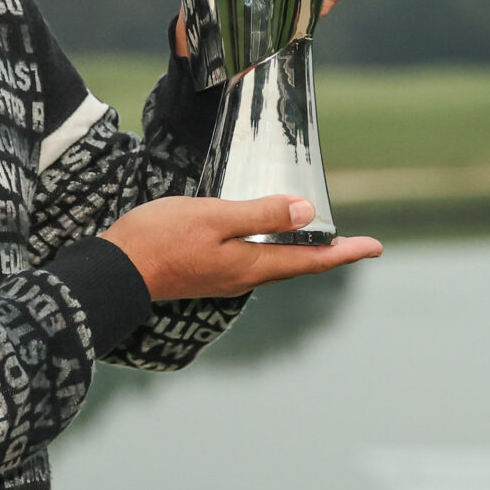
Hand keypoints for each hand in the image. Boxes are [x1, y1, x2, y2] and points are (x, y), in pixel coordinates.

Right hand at [103, 195, 381, 300]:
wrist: (114, 271)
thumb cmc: (160, 239)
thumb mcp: (214, 218)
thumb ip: (260, 216)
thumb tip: (307, 212)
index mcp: (251, 265)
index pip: (311, 260)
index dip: (345, 253)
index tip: (375, 248)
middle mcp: (243, 277)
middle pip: (297, 266)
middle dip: (329, 255)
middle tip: (356, 247)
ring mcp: (224, 278)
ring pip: (275, 265)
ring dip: (302, 254)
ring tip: (321, 242)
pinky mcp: (206, 273)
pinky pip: (253, 263)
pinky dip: (273, 252)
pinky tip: (267, 242)